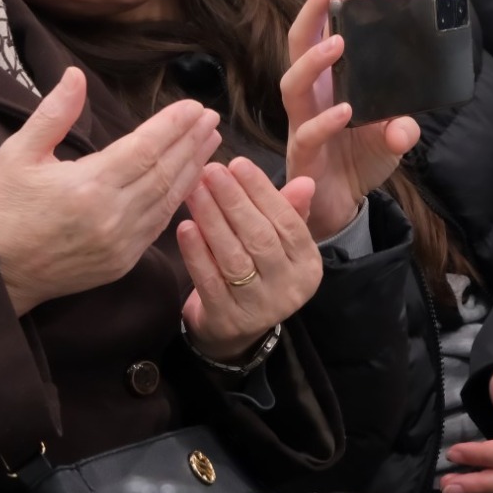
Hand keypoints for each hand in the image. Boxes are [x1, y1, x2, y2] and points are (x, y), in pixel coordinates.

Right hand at [0, 67, 221, 315]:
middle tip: (211, 117)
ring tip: (210, 143)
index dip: (173, 125)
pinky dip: (177, 200)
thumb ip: (53, 114)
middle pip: (164, 172)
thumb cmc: (2, 206)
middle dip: (191, 142)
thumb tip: (76, 75)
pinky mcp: (121, 263)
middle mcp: (111, 216)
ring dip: (192, 168)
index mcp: (88, 185)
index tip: (194, 106)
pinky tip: (188, 182)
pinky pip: (159, 226)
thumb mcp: (18, 152)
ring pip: (168, 200)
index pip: (145, 148)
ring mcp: (120, 244)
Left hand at [178, 158, 322, 362]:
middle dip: (234, 200)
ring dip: (212, 220)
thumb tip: (306, 181)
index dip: (262, 191)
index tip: (237, 163)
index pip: (287, 222)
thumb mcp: (279, 243)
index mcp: (308, 264)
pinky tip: (184, 227)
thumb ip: (288, 210)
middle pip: (260, 238)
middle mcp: (289, 288)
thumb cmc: (258, 270)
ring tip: (195, 190)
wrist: (233, 329)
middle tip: (211, 170)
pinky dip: (196, 253)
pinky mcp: (227, 320)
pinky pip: (210, 281)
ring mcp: (259, 308)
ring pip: (234, 258)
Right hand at [282, 0, 421, 236]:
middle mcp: (312, 93)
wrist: (340, 208)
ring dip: (314, 60)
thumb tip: (405, 127)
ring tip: (338, 43)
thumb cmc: (356, 161)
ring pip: (293, 81)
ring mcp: (303, 120)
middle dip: (315, 9)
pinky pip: (309, 131)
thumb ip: (400, 126)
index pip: (333, 26)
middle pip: (300, 41)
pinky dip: (326, 120)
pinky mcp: (303, 152)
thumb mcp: (390, 137)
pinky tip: (346, 111)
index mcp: (331, 79)